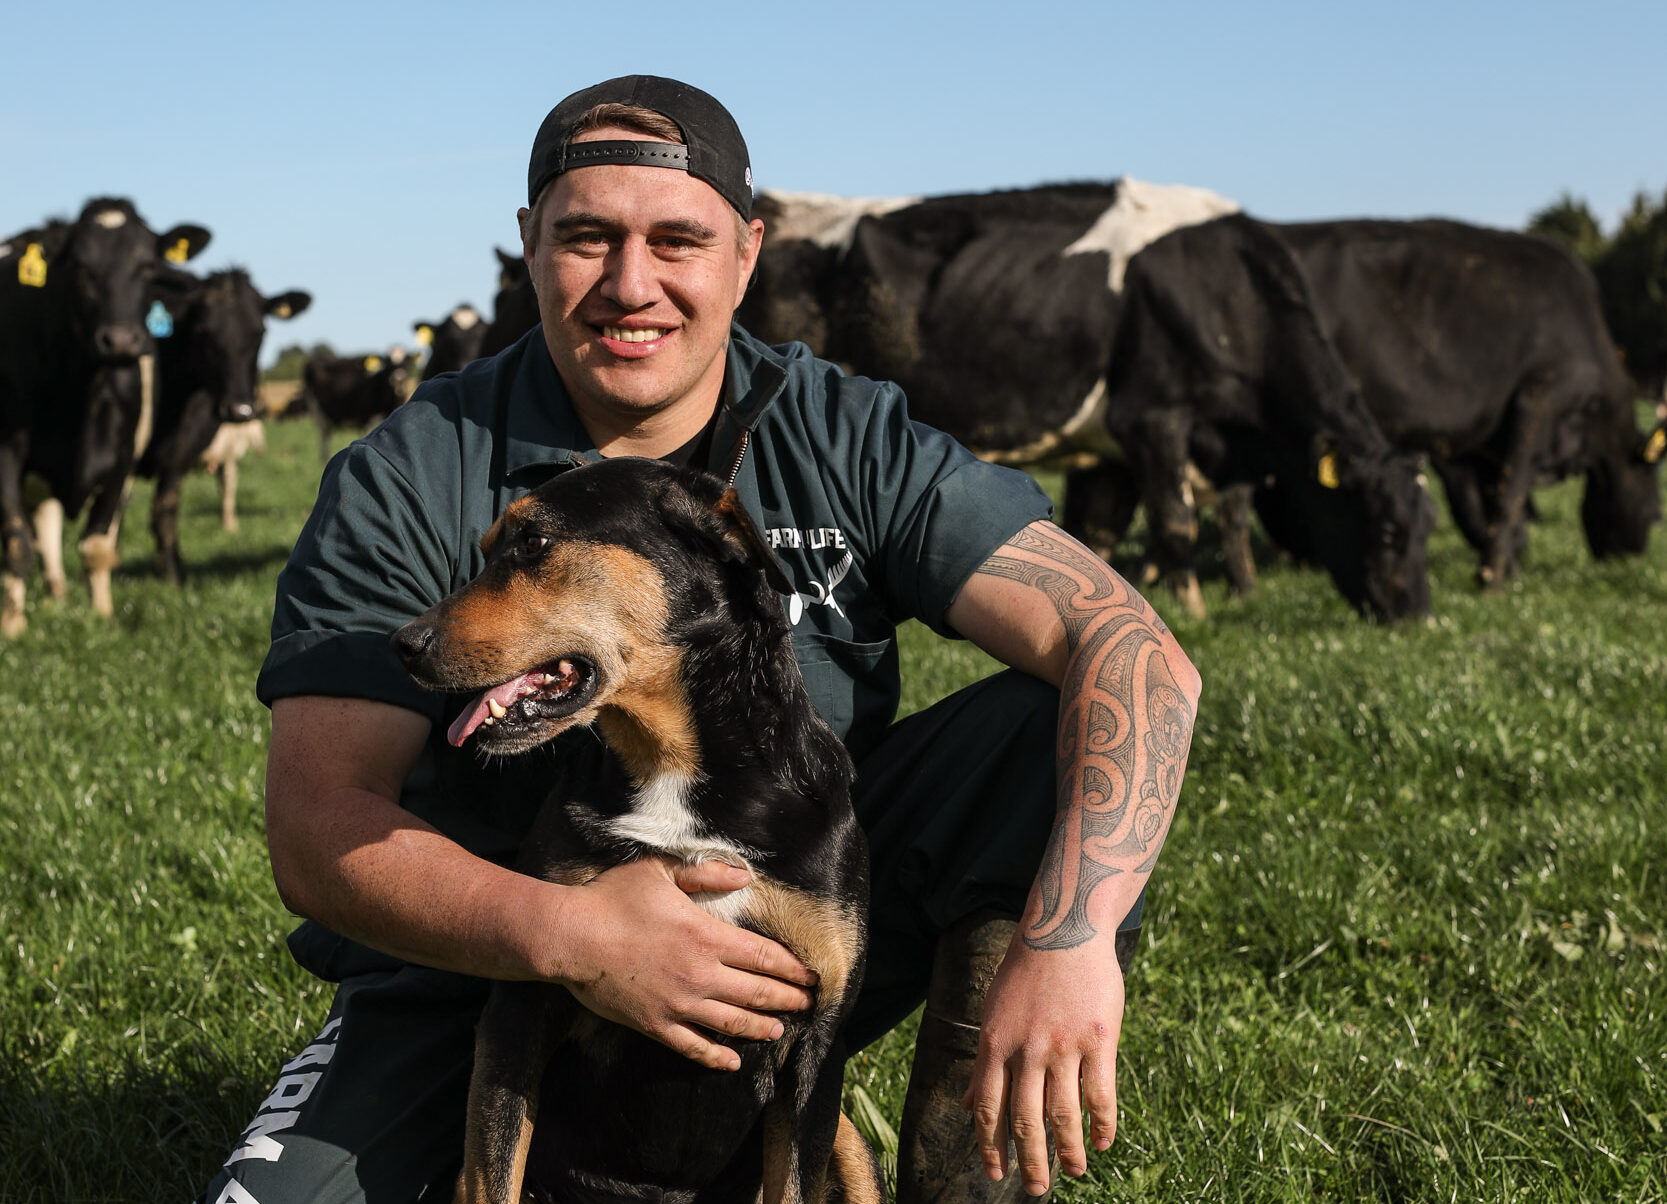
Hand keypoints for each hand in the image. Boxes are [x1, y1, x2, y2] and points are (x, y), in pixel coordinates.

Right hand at [553, 856, 816, 1070]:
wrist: (571, 936)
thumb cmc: (613, 898)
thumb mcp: (661, 871)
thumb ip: (707, 874)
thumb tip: (745, 875)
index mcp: (707, 936)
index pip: (764, 957)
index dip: (792, 969)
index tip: (812, 976)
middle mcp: (701, 974)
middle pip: (757, 992)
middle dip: (788, 999)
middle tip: (809, 1005)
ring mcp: (679, 1003)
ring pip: (732, 1022)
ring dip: (760, 1027)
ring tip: (779, 1031)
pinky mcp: (655, 1024)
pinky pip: (693, 1046)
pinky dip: (715, 1056)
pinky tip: (732, 1062)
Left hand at [964, 933, 1125, 1195]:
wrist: (1063, 931)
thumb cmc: (1026, 974)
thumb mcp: (994, 1014)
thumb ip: (985, 1063)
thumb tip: (969, 1104)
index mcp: (995, 1044)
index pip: (989, 1108)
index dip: (991, 1146)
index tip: (996, 1173)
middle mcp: (1027, 1049)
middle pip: (1025, 1120)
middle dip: (1029, 1161)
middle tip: (1036, 1188)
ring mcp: (1064, 1045)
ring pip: (1064, 1114)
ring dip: (1068, 1150)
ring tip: (1073, 1171)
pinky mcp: (1099, 1038)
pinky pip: (1100, 1092)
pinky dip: (1102, 1123)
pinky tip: (1103, 1142)